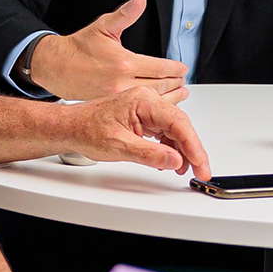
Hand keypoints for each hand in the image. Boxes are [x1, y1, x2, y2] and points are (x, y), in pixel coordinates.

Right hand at [27, 0, 188, 99]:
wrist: (56, 66)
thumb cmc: (79, 47)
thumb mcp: (104, 26)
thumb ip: (126, 13)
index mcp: (123, 62)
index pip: (160, 68)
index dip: (176, 69)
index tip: (183, 68)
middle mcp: (120, 82)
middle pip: (160, 86)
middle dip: (176, 83)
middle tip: (183, 80)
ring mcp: (115, 97)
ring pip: (150, 100)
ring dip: (169, 97)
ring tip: (179, 93)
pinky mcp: (110, 105)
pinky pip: (137, 108)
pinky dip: (152, 106)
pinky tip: (159, 103)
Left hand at [65, 86, 212, 182]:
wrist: (71, 128)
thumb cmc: (87, 129)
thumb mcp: (118, 146)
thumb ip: (149, 154)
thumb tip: (175, 160)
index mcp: (143, 101)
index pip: (177, 122)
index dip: (192, 144)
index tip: (200, 162)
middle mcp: (147, 102)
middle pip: (180, 126)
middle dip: (192, 150)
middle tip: (201, 170)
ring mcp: (146, 110)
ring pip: (174, 131)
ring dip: (182, 151)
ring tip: (185, 170)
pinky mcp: (144, 119)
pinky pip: (164, 133)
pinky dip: (170, 149)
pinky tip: (170, 162)